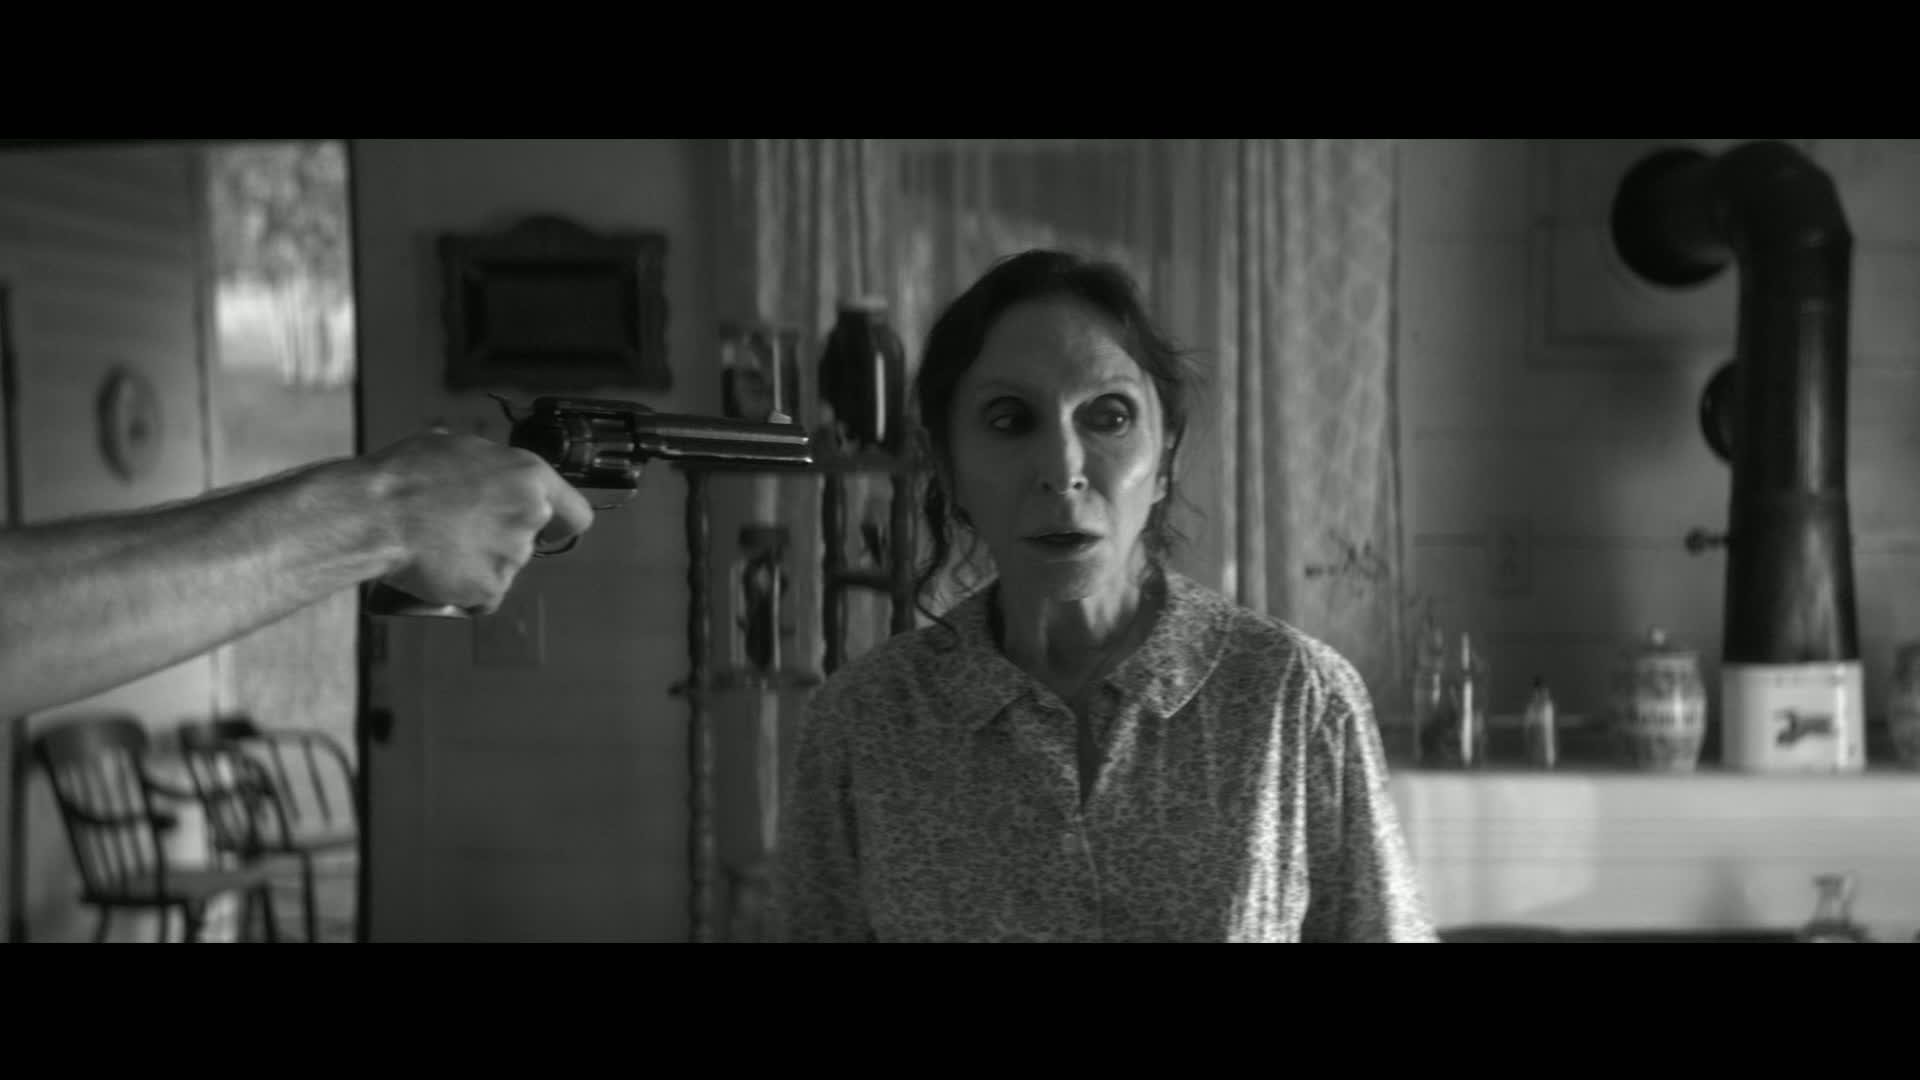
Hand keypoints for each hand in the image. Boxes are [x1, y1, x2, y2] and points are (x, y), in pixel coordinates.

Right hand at [364, 430, 594, 613]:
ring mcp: (513, 556)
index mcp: (529, 477)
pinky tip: (438, 572)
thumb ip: (490, 467)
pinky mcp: (491, 589)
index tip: (551, 530)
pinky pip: (483, 597)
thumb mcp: (457, 448)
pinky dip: (464, 591)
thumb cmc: (407, 476)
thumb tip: (489, 474)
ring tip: (440, 547)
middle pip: (530, 541)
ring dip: (480, 564)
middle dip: (502, 540)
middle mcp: (530, 516)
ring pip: (504, 567)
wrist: (377, 515)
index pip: (576, 513)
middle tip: (462, 531)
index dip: (561, 524)